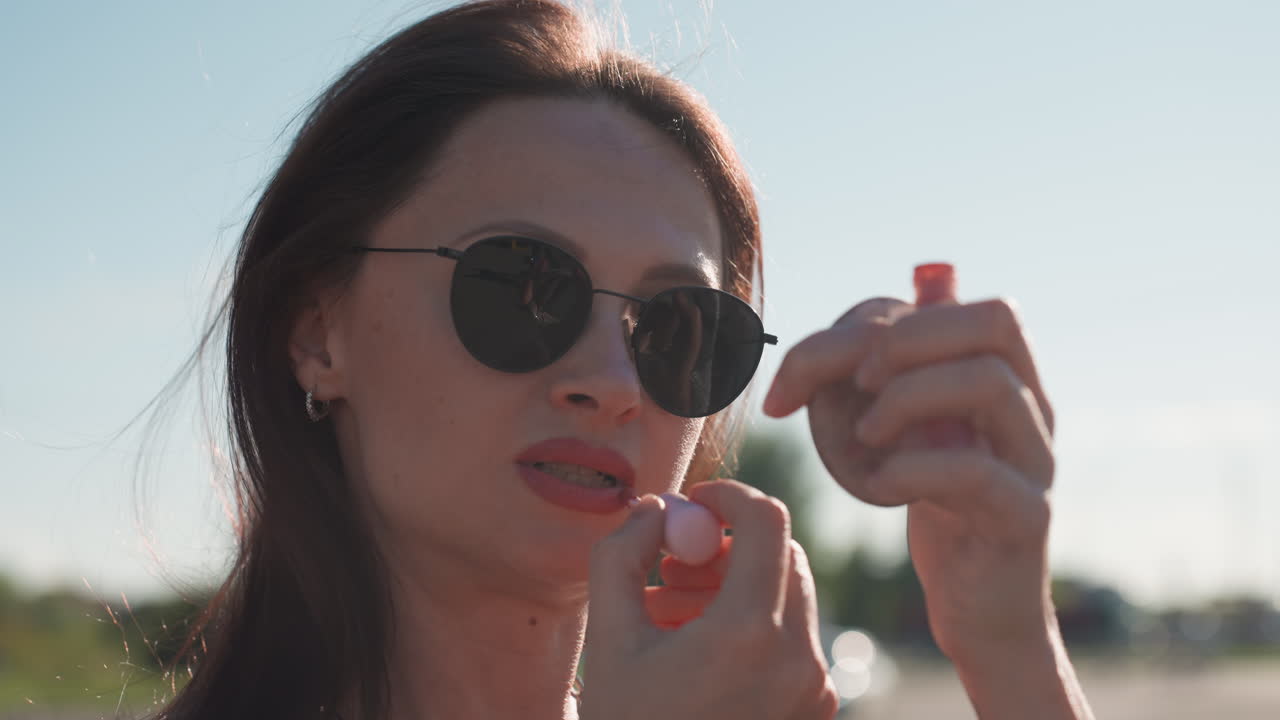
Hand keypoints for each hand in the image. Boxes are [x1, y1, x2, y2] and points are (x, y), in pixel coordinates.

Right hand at [583, 481, 837, 719]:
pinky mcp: (818, 709)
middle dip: (729, 547)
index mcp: (748, 633)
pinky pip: (795, 639)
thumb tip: (654, 508)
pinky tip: (701, 658)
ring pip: (790, 596)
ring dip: (739, 587)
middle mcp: (798, 657)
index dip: (730, 496)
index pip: (767, 521)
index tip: (693, 502)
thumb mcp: (608, 639)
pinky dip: (755, 626)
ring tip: (675, 618)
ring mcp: (815, 688)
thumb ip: (623, 555)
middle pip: (783, 556)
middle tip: (675, 567)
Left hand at [764, 298, 1055, 660]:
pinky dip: (910, 470)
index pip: (969, 306)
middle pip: (996, 321)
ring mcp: (1035, 460)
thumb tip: (831, 340)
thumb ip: (881, 379)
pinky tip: (877, 486)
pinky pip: (976, 472)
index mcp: (1007, 377)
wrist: (977, 604)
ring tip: (864, 437)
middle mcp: (1033, 408)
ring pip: (991, 384)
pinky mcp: (1023, 517)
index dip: (893, 319)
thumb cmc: (931, 505)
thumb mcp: (904, 430)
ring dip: (907, 398)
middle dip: (908, 340)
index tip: (834, 369)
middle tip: (858, 385)